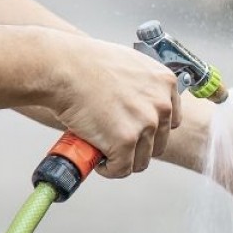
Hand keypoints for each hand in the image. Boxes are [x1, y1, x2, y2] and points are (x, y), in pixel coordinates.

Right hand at [44, 31, 180, 177]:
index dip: (151, 130)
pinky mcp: (126, 141)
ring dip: (123, 159)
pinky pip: (123, 168)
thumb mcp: (129, 64)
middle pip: (158, 143)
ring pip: (142, 159)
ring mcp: (145, 123)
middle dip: (137, 147)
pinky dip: (109, 170)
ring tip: (104, 151)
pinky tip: (98, 162)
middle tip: (115, 142)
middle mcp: (161, 104)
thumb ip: (143, 85)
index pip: (170, 121)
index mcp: (165, 82)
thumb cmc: (84, 62)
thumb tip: (140, 104)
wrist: (61, 67)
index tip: (136, 131)